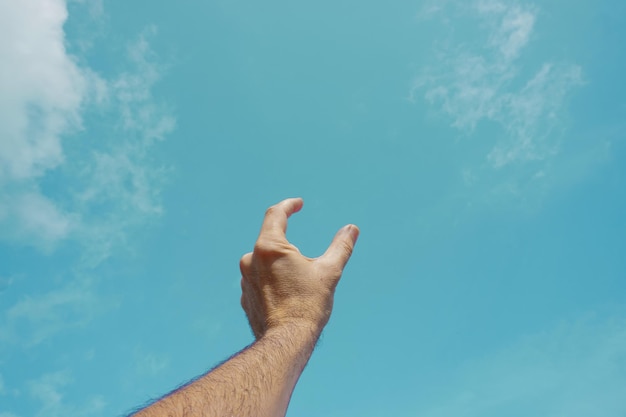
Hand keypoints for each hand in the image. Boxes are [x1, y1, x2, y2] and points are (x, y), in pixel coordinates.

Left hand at [240, 198, 358, 338]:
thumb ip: (340, 247)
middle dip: (289, 244)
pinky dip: (273, 281)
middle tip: (307, 261)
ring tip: (299, 283)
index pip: (276, 214)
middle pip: (271, 240)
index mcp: (269, 247)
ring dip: (281, 264)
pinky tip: (287, 296)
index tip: (299, 204)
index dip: (289, 206)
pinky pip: (259, 280)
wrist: (286, 341)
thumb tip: (352, 229)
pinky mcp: (245, 297)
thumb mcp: (329, 272)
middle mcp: (250, 259)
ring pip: (264, 262)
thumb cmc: (308, 305)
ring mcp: (245, 279)